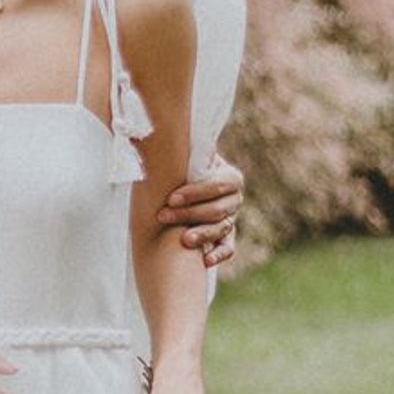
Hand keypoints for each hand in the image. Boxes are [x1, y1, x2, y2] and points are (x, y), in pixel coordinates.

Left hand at [158, 152, 243, 268]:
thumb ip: (179, 150)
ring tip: (184, 240)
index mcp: (230, 176)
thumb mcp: (182, 160)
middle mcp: (235, 199)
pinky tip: (206, 261)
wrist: (179, 188)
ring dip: (202, 235)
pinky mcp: (226, 238)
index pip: (216, 186)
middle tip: (163, 217)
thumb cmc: (179, 172)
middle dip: (188, 214)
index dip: (194, 193)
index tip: (170, 198)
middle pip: (216, 209)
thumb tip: (158, 132)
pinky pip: (228, 248)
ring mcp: (232, 219)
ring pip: (221, 228)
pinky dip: (219, 255)